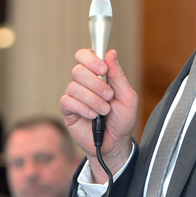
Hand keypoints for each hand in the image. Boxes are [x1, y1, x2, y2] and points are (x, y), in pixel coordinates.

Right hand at [60, 48, 137, 181]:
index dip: (91, 59)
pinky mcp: (68, 110)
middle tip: (108, 96)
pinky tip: (93, 116)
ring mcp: (75, 96)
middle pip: (78, 70)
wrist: (115, 143)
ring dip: (93, 100)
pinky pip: (68, 101)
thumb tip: (111, 53)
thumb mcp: (127, 97)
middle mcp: (84, 83)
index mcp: (98, 75)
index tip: (103, 70)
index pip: (85, 55)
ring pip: (74, 87)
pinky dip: (83, 108)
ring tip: (104, 111)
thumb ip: (118, 76)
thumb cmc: (122, 120)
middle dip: (96, 84)